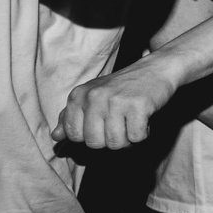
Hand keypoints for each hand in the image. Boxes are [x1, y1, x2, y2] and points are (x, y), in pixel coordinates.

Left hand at [53, 55, 182, 149]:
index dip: (92, 135)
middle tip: (121, 125)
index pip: (74, 135)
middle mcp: (94, 97)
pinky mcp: (138, 106)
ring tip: (133, 122)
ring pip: (115, 143)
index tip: (104, 124)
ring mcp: (115, 101)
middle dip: (110, 140)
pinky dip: (143, 133)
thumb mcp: (93, 97)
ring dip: (128, 139)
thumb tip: (55, 137)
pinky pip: (136, 138)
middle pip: (94, 143)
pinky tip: (144, 120)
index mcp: (79, 95)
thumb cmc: (124, 87)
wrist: (157, 69)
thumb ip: (72, 117)